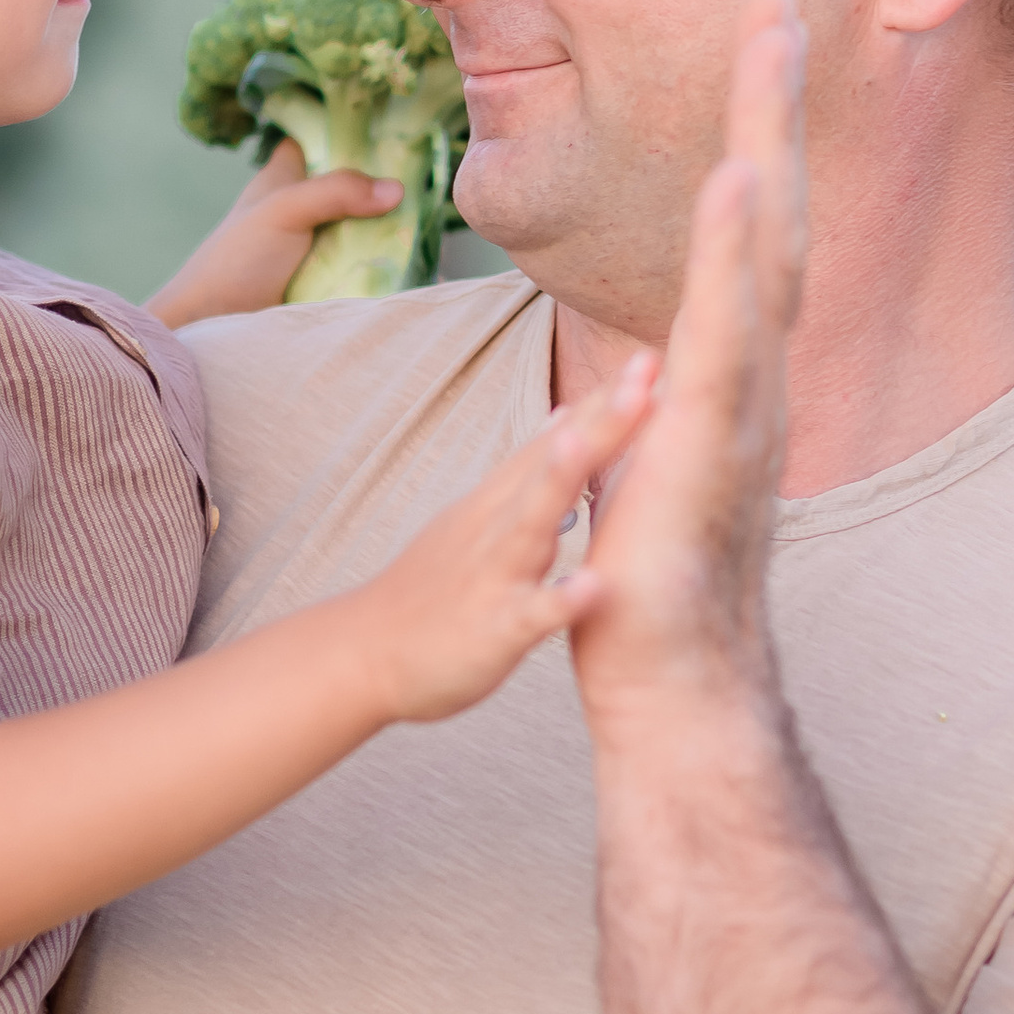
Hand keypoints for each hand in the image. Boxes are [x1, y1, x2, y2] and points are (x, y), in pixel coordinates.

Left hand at [147, 142, 401, 324]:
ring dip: (387, 222)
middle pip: (347, 181)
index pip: (310, 138)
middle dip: (380, 177)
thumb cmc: (236, 262)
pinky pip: (363, 260)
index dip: (337, 127)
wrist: (215, 329)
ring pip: (360, 222)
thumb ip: (336, 191)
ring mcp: (316, 244)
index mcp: (281, 178)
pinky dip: (382, 257)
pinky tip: (414, 249)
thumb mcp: (284, 210)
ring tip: (429, 209)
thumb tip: (397, 190)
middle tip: (425, 169)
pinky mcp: (328, 279)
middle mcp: (300, 206)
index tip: (383, 119)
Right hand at [358, 358, 658, 722]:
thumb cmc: (434, 591)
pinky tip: (594, 587)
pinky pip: (530, 615)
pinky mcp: (492, 630)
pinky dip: (561, 600)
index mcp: (501, 502)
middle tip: (648, 369)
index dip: (603, 400)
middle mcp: (498, 528)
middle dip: (601, 418)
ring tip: (596, 440)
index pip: (558, 439)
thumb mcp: (480, 518)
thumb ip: (528, 472)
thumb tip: (568, 419)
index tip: (650, 358)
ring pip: (532, 523)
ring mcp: (494, 576)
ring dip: (562, 480)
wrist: (364, 654)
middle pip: (552, 463)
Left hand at [569, 0, 805, 727]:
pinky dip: (736, 256)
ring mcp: (742, 407)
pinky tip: (737, 188)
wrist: (677, 681)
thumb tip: (666, 345)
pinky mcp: (712, 445)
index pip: (751, 231)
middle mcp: (754, 374)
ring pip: (762, 257)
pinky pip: (728, 335)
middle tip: (777, 5)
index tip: (754, 42)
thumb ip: (670, 389)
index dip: (754, 134)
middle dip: (773, 108)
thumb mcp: (657, 448)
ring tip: (765, 58)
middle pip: (775, 216)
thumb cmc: (659, 573)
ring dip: (764, 150)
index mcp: (734, 369)